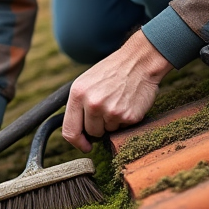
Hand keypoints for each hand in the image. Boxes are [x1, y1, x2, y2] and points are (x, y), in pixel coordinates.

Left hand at [63, 31, 172, 152]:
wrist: (139, 62)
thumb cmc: (112, 71)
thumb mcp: (86, 82)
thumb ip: (78, 105)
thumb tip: (77, 132)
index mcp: (78, 94)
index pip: (70, 130)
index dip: (77, 142)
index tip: (85, 146)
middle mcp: (93, 103)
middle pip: (92, 133)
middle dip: (99, 126)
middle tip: (108, 108)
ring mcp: (111, 111)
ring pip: (109, 131)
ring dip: (113, 122)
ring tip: (118, 102)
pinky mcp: (128, 116)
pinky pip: (124, 128)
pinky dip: (126, 119)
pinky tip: (128, 103)